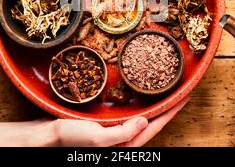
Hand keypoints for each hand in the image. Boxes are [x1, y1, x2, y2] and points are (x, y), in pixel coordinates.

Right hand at [56, 96, 188, 146]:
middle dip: (167, 107)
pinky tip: (139, 93)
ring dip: (154, 103)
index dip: (171, 112)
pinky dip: (138, 101)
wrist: (49, 135)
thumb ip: (122, 133)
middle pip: (152, 121)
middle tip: (179, 91)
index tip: (184, 98)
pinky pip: (128, 111)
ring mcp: (115, 129)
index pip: (154, 127)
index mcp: (125, 145)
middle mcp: (123, 138)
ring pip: (141, 115)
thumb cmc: (71, 139)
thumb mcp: (97, 138)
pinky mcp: (107, 121)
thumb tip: (145, 121)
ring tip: (165, 90)